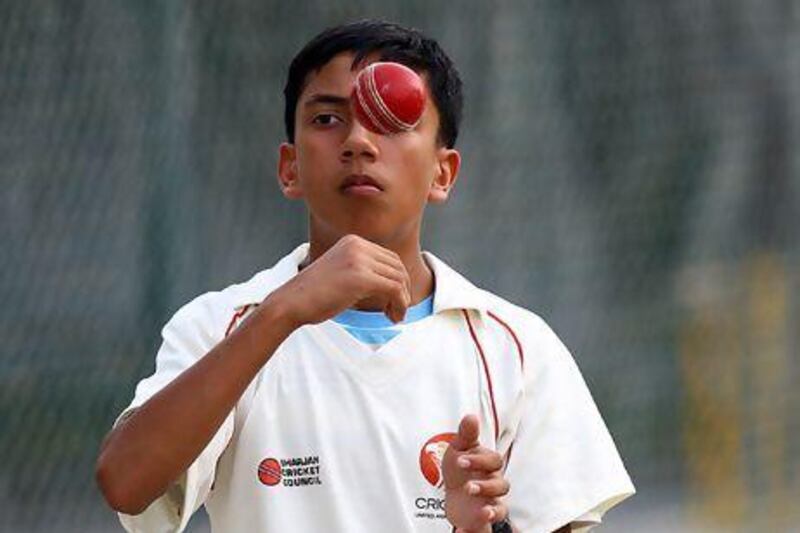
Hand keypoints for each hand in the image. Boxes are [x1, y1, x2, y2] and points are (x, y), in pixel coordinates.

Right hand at [269, 234, 411, 325]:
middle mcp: (357, 245)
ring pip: (399, 279)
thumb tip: (392, 284)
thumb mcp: (341, 272)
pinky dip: (400, 305)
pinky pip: (394, 290)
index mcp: (353, 241)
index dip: (398, 280)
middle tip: (397, 311)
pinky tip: (392, 317)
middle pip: (397, 266)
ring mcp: (359, 260)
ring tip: (394, 317)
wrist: (290, 303)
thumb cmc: (313, 295)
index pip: (390, 258)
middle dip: (402, 291)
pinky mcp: (361, 278)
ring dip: (402, 301)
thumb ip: (363, 271)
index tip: (394, 301)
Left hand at [443, 415, 509, 532]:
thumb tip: (471, 416)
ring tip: (479, 511)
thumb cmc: (459, 468)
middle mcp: (493, 483)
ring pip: (501, 507)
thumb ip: (466, 434)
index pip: (493, 461)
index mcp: (488, 465)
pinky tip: (464, 531)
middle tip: (467, 487)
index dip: (478, 460)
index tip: (459, 460)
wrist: (453, 492)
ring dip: (491, 509)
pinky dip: (477, 530)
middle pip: (502, 485)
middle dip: (486, 486)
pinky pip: (489, 526)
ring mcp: (490, 502)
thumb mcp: (458, 449)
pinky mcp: (483, 518)